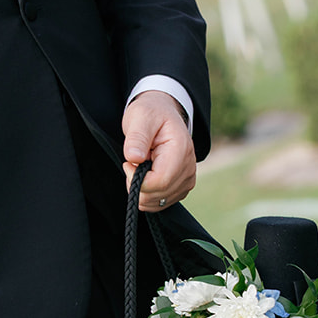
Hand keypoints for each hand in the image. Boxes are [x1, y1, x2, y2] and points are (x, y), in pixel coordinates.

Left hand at [122, 90, 196, 210]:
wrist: (164, 115)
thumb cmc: (152, 114)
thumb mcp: (140, 117)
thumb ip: (137, 138)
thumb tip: (133, 158)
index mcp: (181, 150)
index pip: (160, 181)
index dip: (138, 179)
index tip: (128, 162)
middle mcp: (189, 168)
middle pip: (159, 194)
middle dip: (137, 184)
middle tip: (132, 163)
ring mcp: (187, 181)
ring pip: (158, 202)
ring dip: (141, 190)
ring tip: (140, 167)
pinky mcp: (182, 188)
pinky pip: (160, 203)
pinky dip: (147, 195)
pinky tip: (145, 176)